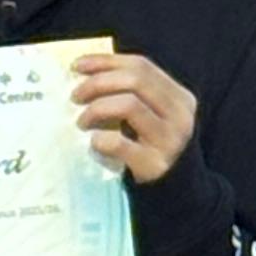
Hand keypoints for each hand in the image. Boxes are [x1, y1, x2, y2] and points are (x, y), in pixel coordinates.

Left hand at [70, 48, 197, 184]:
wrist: (176, 194)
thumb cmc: (153, 149)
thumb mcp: (153, 117)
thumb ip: (133, 95)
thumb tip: (85, 73)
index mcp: (179, 97)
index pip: (141, 66)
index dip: (106, 61)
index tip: (77, 66)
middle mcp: (180, 115)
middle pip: (135, 80)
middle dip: (98, 83)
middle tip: (75, 96)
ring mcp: (170, 140)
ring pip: (129, 105)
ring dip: (97, 108)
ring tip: (82, 121)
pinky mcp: (155, 165)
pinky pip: (121, 143)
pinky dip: (101, 138)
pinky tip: (93, 142)